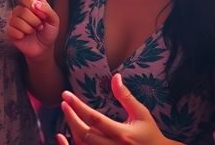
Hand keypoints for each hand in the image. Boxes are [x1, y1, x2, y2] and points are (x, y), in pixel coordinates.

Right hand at [6, 0, 58, 58]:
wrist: (42, 49)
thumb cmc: (48, 33)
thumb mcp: (54, 21)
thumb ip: (47, 11)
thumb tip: (35, 4)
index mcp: (36, 3)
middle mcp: (23, 7)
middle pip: (26, 4)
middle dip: (35, 17)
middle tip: (39, 25)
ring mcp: (15, 17)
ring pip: (20, 17)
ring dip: (30, 27)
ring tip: (33, 31)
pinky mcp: (10, 28)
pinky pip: (14, 28)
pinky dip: (22, 34)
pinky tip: (24, 36)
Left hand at [56, 74, 178, 144]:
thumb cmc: (150, 134)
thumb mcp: (141, 113)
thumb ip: (126, 96)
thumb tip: (115, 76)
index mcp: (122, 134)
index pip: (94, 119)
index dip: (78, 106)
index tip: (66, 95)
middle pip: (84, 133)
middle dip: (71, 117)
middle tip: (64, 103)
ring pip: (82, 144)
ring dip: (72, 129)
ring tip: (68, 113)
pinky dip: (75, 141)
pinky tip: (70, 131)